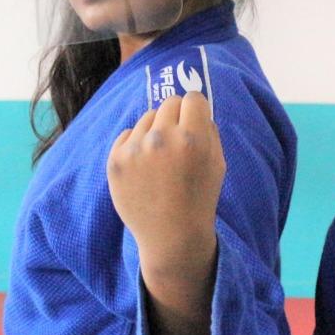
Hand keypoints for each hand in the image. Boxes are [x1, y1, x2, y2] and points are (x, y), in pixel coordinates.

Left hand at [107, 92, 224, 274]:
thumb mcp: (218, 163)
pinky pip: (127, 134)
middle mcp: (162, 139)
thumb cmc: (199, 198)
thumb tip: (194, 104)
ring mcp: (136, 149)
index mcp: (192, 139)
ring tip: (161, 161)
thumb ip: (208, 129)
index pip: (193, 98)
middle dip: (176, 118)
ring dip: (155, 131)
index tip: (194, 121)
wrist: (171, 236)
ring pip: (147, 117)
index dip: (196, 110)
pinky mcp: (115, 160)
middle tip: (178, 142)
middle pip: (169, 103)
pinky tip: (145, 169)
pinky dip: (136, 145)